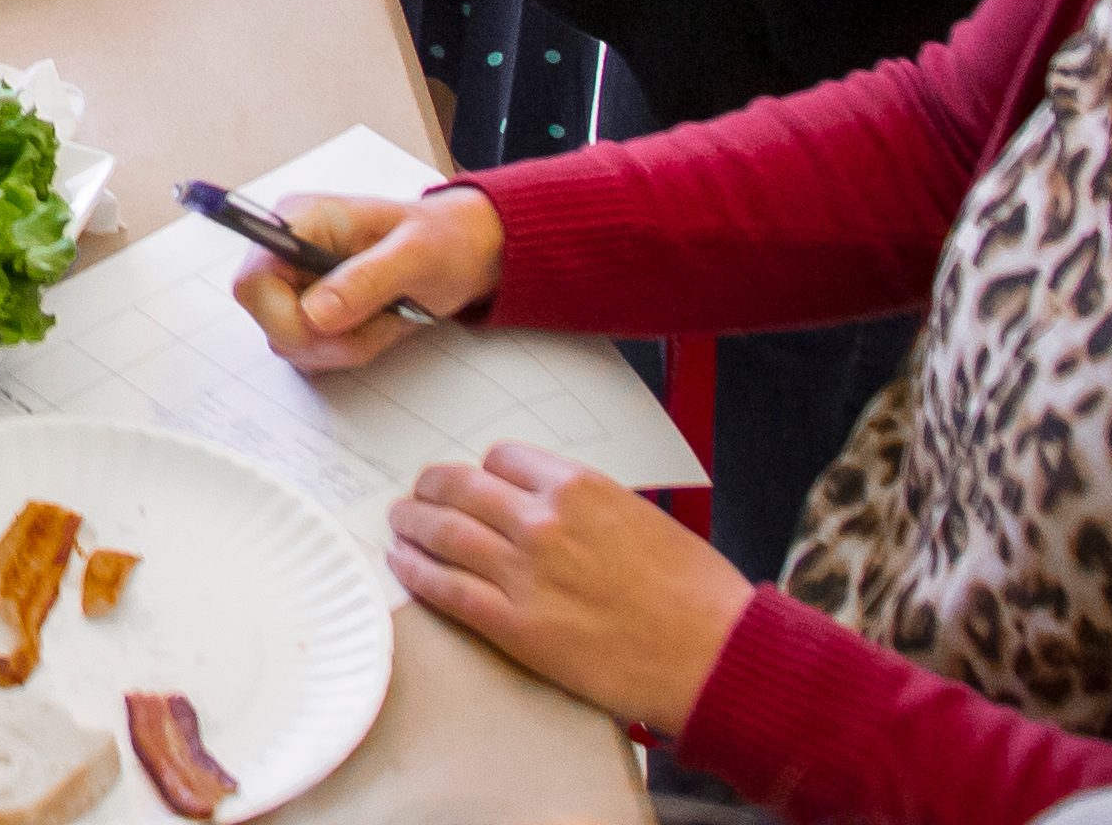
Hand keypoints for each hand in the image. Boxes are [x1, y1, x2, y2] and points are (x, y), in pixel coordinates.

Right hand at [229, 185, 506, 371]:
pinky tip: (376, 326)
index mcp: (300, 220)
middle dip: (324, 340)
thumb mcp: (414, 256)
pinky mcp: (309, 307)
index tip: (330, 330)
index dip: (282, 318)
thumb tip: (314, 317)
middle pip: (268, 320)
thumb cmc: (440, 241)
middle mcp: (286, 249)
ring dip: (343, 347)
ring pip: (291, 342)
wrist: (459, 251)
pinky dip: (347, 351)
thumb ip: (364, 282)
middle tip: (377, 327)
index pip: (253, 282)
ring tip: (385, 319)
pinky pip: (312, 350)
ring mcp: (295, 281)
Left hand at [385, 440, 755, 737]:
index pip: (501, 458)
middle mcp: (542, 521)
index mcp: (578, 486)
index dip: (483, 470)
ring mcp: (523, 574)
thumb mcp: (643, 518)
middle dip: (430, 488)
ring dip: (411, 524)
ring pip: (443, 534)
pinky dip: (416, 573)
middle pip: (459, 488)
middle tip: (415, 493)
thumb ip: (589, 507)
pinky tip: (403, 564)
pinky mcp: (515, 627)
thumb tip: (554, 509)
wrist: (713, 655)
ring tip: (398, 523)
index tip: (475, 480)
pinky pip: (447, 591)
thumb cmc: (695, 592)